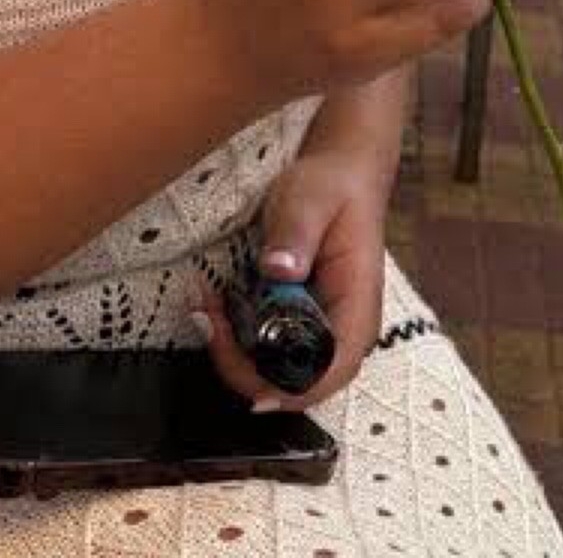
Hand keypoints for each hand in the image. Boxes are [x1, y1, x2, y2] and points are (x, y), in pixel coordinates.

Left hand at [196, 156, 386, 410]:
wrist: (341, 175)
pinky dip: (238, 335)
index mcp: (357, 309)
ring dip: (235, 351)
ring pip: (277, 370)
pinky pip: (268, 347)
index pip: (329, 372)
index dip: (286, 387)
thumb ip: (297, 232)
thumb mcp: (311, 198)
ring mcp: (321, 329)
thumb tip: (279, 269)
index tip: (239, 370)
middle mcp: (343, 331)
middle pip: (297, 383)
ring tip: (205, 306)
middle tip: (207, 317)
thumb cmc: (332, 187)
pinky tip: (217, 304)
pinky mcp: (299, 321)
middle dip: (244, 365)